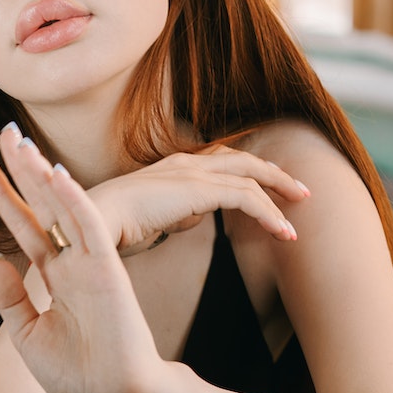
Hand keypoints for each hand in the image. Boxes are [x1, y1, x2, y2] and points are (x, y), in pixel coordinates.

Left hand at [0, 127, 167, 392]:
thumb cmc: (77, 373)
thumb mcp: (27, 335)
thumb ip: (10, 298)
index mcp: (52, 276)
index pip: (23, 225)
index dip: (3, 194)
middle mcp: (70, 262)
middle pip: (42, 206)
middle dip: (22, 169)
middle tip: (5, 132)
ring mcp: (89, 264)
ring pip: (64, 209)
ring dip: (44, 176)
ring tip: (23, 142)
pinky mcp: (108, 272)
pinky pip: (90, 229)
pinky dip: (75, 203)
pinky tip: (58, 177)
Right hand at [87, 146, 309, 255]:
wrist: (92, 221)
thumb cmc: (112, 227)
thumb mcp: (152, 219)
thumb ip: (176, 214)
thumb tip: (195, 218)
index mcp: (173, 167)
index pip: (221, 161)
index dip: (249, 173)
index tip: (271, 188)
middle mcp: (185, 163)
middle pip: (242, 161)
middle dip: (274, 175)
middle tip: (300, 192)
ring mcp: (191, 173)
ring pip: (249, 178)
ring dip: (277, 200)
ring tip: (295, 223)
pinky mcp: (198, 189)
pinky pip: (245, 198)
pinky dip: (268, 213)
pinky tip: (283, 232)